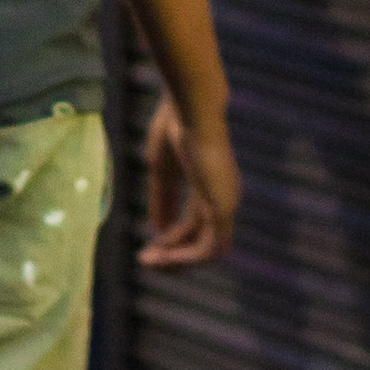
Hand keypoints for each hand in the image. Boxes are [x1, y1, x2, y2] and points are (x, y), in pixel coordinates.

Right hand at [141, 94, 237, 266]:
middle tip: (143, 260)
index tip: (145, 248)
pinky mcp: (223, 206)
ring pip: (208, 251)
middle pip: (202, 242)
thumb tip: (157, 229)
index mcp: (210, 187)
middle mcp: (222, 198)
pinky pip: (210, 248)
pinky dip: (186, 257)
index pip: (194, 226)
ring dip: (179, 261)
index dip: (170, 241)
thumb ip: (162, 199)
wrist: (190, 108)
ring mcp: (226, 203)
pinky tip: (162, 254)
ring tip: (149, 262)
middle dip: (172, 255)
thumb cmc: (175, 128)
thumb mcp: (162, 170)